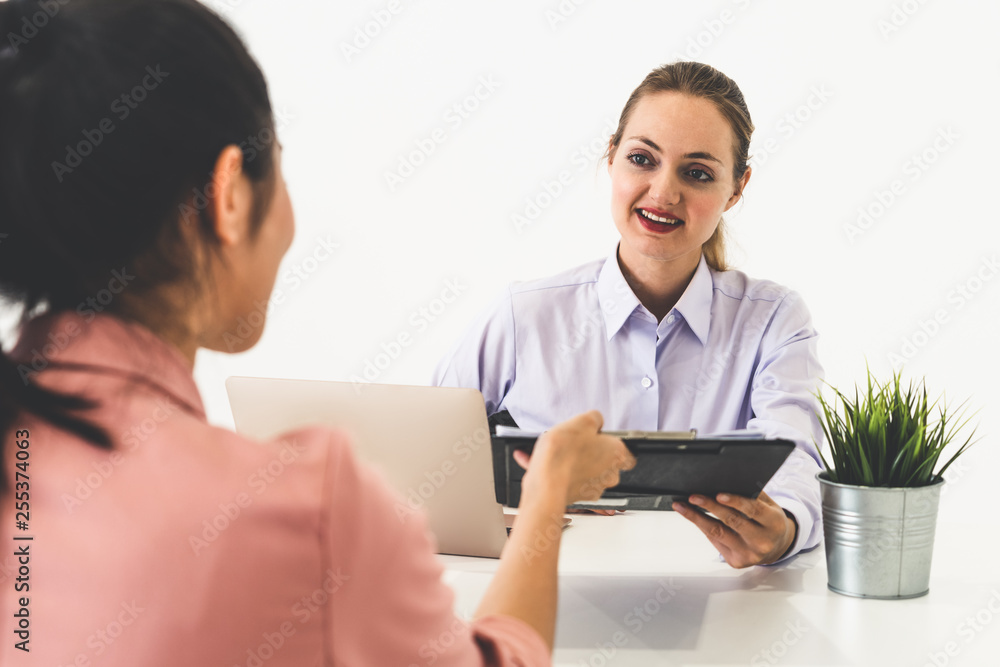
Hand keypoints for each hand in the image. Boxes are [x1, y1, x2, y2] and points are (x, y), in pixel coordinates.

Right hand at [514, 411, 634, 505]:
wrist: (545, 483)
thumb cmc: (564, 454)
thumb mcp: (582, 420)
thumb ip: (595, 418)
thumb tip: (596, 421)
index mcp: (617, 455)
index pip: (629, 453)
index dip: (613, 444)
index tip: (601, 438)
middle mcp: (610, 475)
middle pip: (606, 462)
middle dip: (591, 453)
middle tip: (575, 443)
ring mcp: (594, 489)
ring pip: (587, 473)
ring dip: (574, 463)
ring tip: (556, 453)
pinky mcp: (577, 497)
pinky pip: (571, 482)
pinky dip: (561, 473)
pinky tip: (546, 464)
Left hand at [672, 491, 796, 567]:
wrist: (776, 547)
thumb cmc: (768, 521)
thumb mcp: (768, 505)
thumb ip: (752, 494)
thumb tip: (726, 480)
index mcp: (774, 524)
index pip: (753, 510)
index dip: (735, 501)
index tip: (718, 494)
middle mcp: (762, 542)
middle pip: (732, 521)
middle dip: (710, 507)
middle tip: (693, 497)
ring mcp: (749, 554)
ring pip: (718, 533)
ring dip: (697, 518)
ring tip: (682, 506)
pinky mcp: (737, 562)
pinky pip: (715, 541)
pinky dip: (702, 526)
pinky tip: (692, 516)